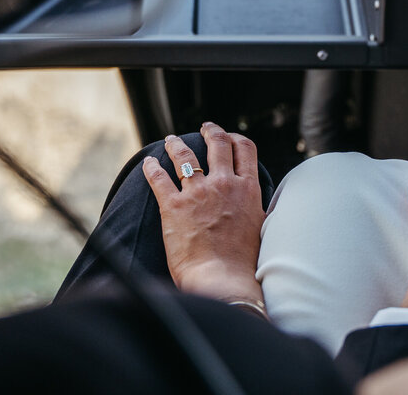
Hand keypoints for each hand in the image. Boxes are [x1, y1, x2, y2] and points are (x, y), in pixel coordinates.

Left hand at [143, 123, 264, 303]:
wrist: (222, 280)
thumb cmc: (242, 263)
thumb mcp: (260, 227)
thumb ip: (254, 207)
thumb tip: (253, 201)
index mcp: (247, 190)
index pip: (245, 150)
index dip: (235, 138)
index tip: (228, 136)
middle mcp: (224, 184)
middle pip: (217, 144)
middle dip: (210, 131)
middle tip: (204, 128)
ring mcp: (198, 193)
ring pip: (184, 155)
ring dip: (176, 144)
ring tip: (171, 141)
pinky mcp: (174, 206)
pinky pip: (158, 177)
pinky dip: (151, 168)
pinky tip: (148, 164)